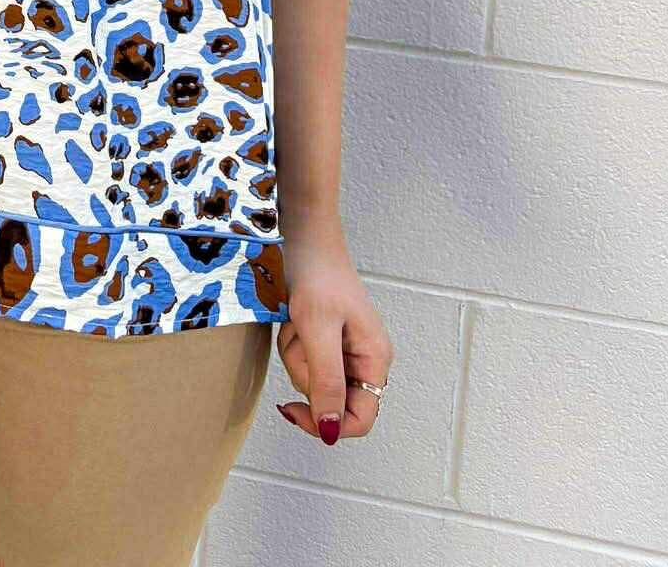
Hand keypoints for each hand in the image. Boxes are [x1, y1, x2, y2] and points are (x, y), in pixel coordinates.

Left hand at [272, 214, 392, 445]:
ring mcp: (344, 349)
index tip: (292, 410)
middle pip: (329, 399)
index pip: (359, 420)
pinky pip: (303, 358)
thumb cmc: (317, 275)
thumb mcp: (318, 330)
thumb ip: (326, 382)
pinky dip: (292, 341)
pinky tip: (293, 317)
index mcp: (375, 360)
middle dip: (305, 371)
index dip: (327, 424)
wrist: (304, 235)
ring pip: (311, 378)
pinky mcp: (325, 338)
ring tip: (297, 319)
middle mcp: (364, 359)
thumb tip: (331, 432)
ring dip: (295, 352)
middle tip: (300, 335)